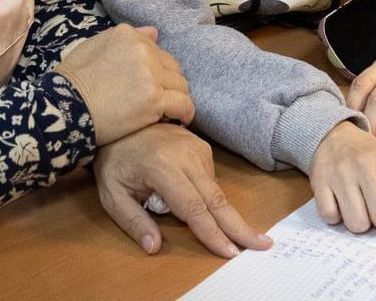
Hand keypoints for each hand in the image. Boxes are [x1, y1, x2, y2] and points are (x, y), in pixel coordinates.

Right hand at [55, 24, 194, 144]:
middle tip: (158, 99)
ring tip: (169, 111)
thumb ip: (125, 39)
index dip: (153, 68)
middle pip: (170, 66)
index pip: (155, 49)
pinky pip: (184, 104)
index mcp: (127, 34)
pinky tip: (180, 120)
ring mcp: (150, 74)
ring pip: (180, 84)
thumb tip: (155, 32)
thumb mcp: (92, 48)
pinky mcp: (155, 100)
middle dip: (167, 82)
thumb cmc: (72, 81)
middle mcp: (142, 49)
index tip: (147, 83)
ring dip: (176, 97)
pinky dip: (185, 113)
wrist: (64, 108)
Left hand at [93, 124, 272, 258]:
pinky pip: (211, 179)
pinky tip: (198, 203)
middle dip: (239, 226)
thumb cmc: (114, 160)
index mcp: (163, 167)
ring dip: (221, 215)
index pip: (194, 209)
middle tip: (263, 244)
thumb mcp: (113, 194)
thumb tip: (154, 247)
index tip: (230, 252)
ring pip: (215, 191)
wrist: (119, 123)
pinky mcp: (200, 146)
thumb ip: (133, 222)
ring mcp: (195, 147)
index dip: (213, 234)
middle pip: (216, 199)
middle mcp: (185, 155)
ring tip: (222, 230)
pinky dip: (209, 197)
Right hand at [310, 120, 375, 252]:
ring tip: (358, 205)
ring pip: (357, 223)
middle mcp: (366, 165)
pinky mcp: (320, 181)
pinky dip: (337, 217)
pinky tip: (339, 202)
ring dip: (360, 222)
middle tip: (375, 207)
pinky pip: (331, 218)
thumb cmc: (370, 155)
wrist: (332, 133)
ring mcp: (341, 173)